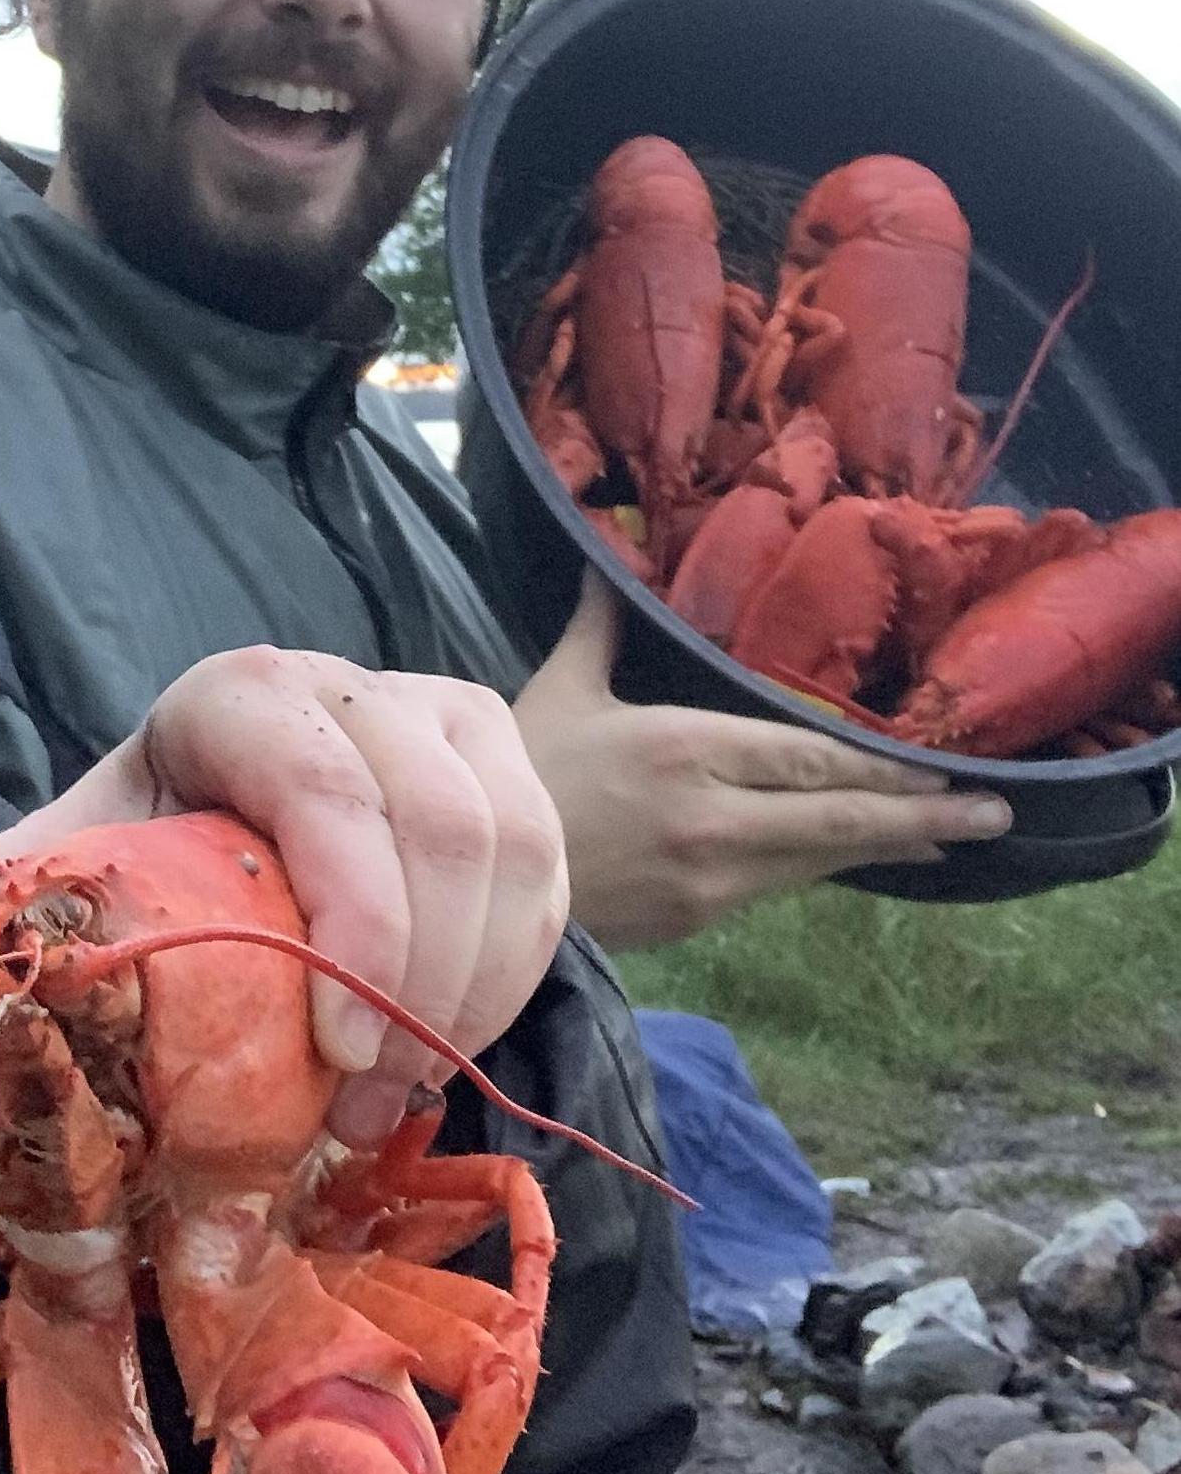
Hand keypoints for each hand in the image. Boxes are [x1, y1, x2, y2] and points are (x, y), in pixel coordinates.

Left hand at [0, 647, 568, 1149]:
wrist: (215, 826)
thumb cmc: (138, 850)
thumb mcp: (55, 865)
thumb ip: (1, 897)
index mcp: (237, 694)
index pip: (326, 787)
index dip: (354, 923)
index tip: (335, 1059)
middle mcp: (350, 687)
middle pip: (441, 823)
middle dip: (421, 986)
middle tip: (365, 1107)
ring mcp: (441, 717)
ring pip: (515, 847)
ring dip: (475, 996)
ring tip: (400, 1093)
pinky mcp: (506, 770)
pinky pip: (551, 878)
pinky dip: (511, 980)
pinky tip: (444, 1046)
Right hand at [515, 569, 1011, 950]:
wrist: (480, 874)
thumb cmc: (520, 771)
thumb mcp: (559, 689)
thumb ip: (599, 626)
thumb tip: (602, 559)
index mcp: (683, 747)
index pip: (809, 757)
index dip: (882, 765)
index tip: (940, 762)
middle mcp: (714, 814)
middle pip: (840, 816)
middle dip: (923, 815)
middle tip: (994, 813)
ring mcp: (713, 874)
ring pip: (821, 857)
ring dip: (887, 846)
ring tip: (949, 837)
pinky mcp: (701, 914)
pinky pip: (782, 885)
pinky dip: (825, 866)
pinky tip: (856, 858)